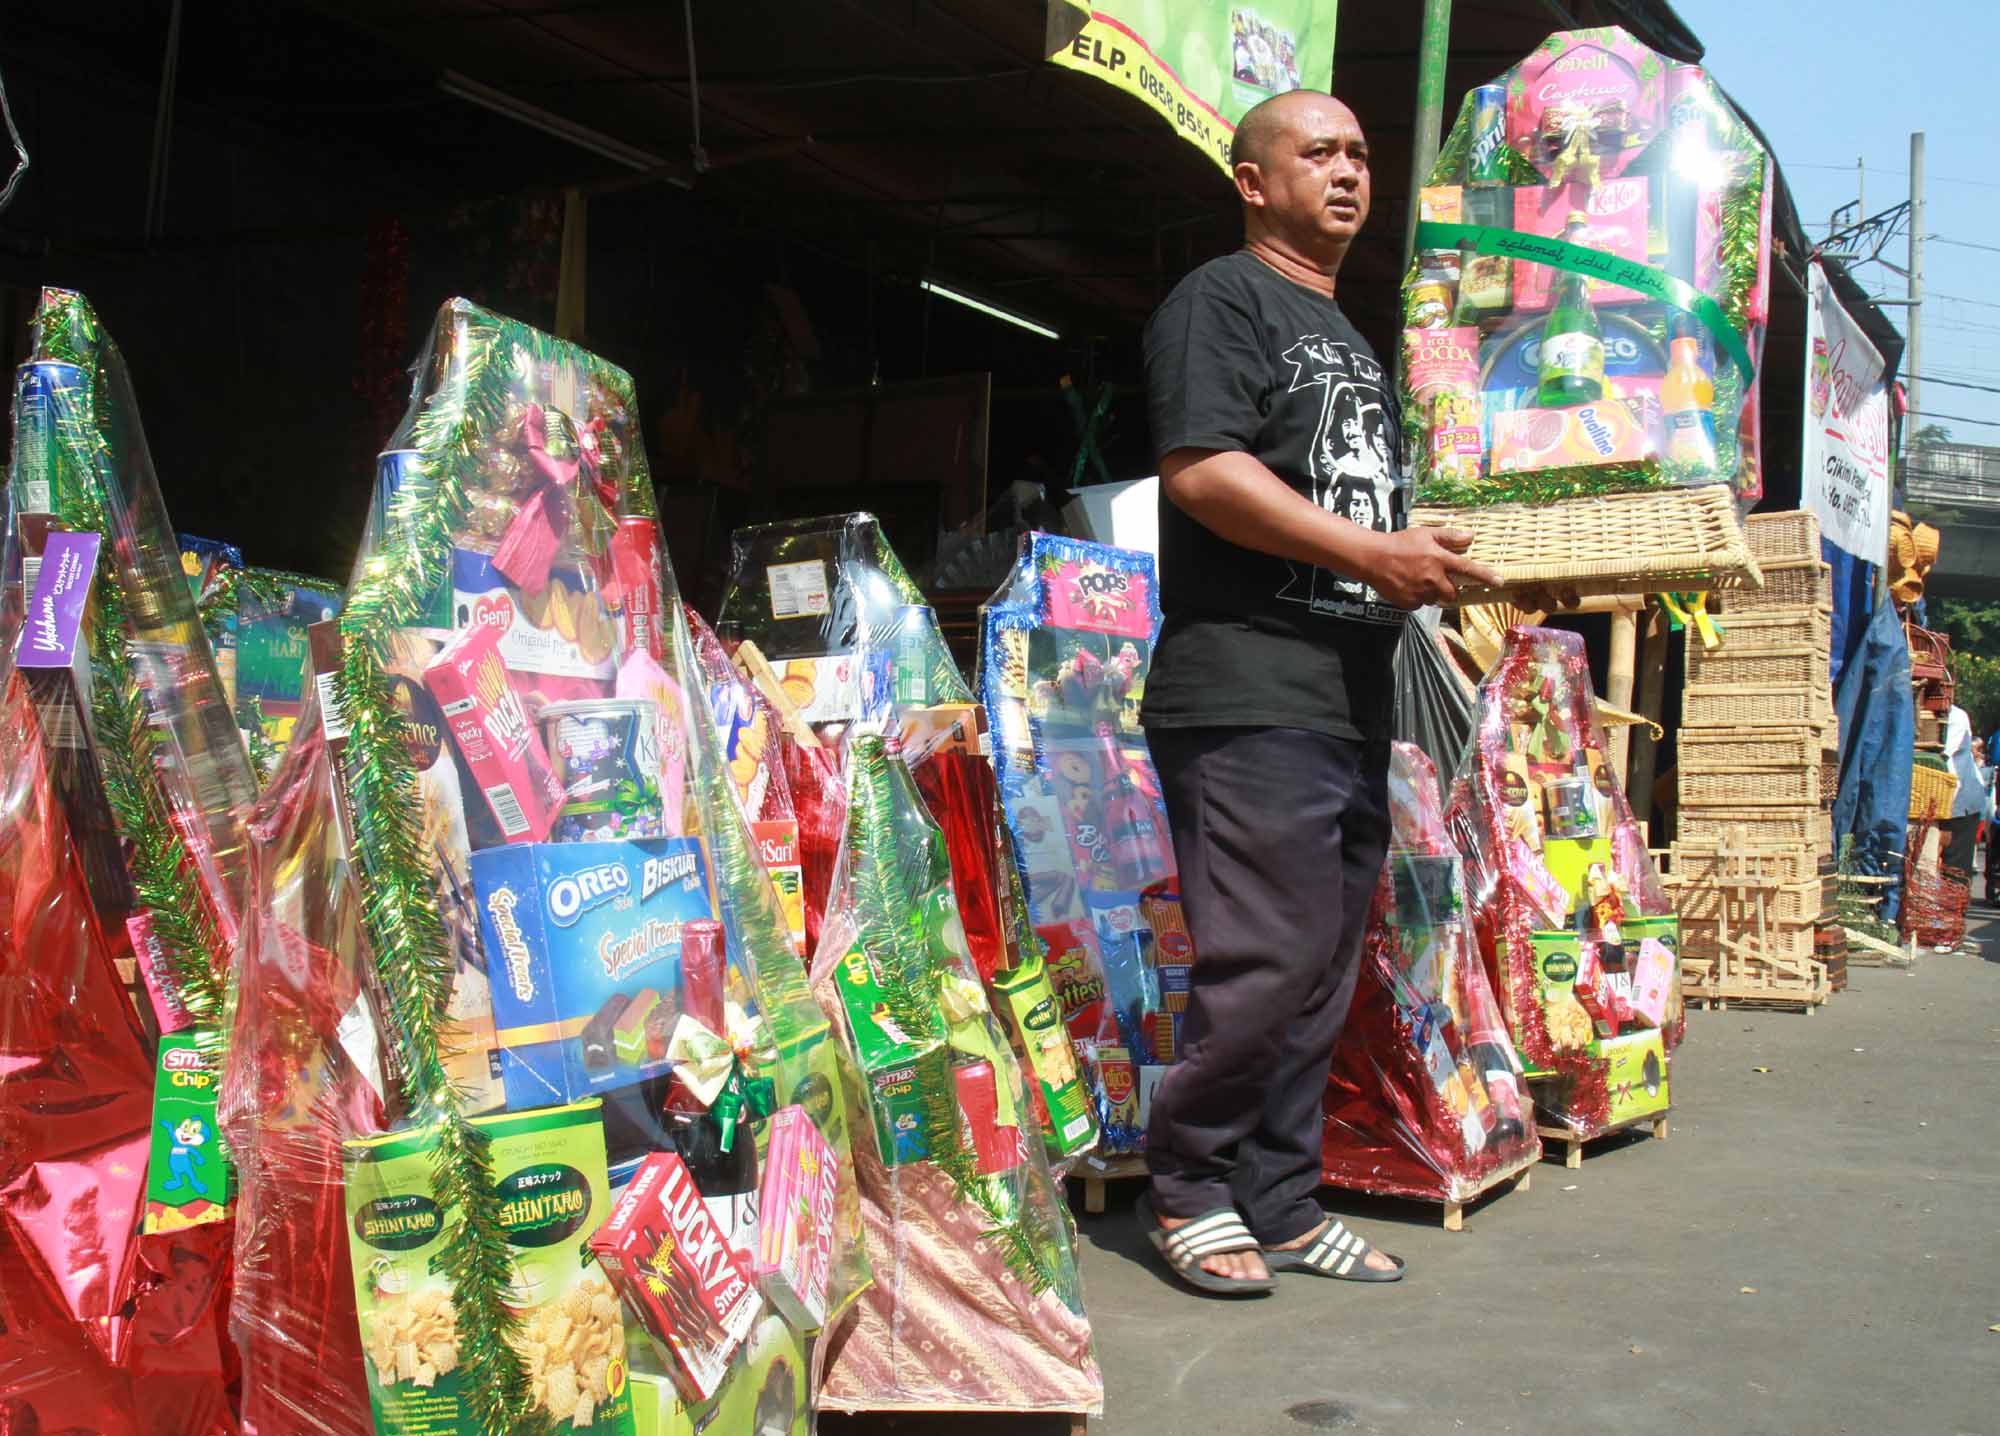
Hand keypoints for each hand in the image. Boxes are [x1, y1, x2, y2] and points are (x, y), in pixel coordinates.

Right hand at [1360, 528, 1502, 607]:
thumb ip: (1448, 536)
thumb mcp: (1425, 534)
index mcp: (1439, 560)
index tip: (1499, 581)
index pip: (1468, 569)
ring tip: (1418, 579)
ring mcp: (1420, 593)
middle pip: (1452, 593)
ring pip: (1435, 599)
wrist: (1372, 558)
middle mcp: (1432, 579)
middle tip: (1437, 579)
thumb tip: (1470, 536)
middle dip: (1449, 589)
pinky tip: (1408, 585)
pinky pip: (1420, 604)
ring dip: (1432, 592)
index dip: (1485, 576)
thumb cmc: (1399, 543)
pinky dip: (1417, 597)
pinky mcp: (1409, 603)